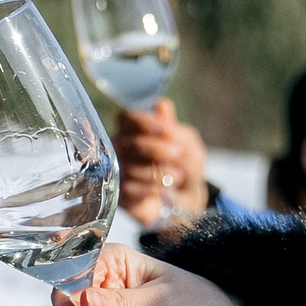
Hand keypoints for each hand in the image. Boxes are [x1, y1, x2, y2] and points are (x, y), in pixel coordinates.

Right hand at [113, 99, 210, 226]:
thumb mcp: (188, 143)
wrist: (188, 198)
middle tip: (177, 154)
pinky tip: (163, 190)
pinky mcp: (119, 193)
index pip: (125, 118)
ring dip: (158, 172)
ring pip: (129, 167)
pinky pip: (129, 188)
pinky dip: (151, 188)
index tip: (165, 130)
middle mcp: (121, 147)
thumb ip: (173, 127)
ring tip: (177, 176)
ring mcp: (118, 171)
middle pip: (128, 142)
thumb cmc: (184, 164)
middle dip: (156, 149)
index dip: (143, 121)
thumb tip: (160, 107)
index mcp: (135, 129)